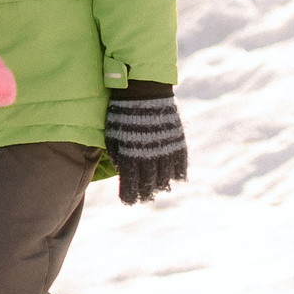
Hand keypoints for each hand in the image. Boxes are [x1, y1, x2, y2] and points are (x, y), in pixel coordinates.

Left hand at [105, 83, 187, 202]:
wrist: (143, 92)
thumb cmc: (121, 113)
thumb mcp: (113, 136)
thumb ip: (118, 155)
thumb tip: (123, 171)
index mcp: (130, 157)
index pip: (131, 184)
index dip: (130, 195)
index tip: (128, 201)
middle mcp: (150, 158)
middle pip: (149, 183)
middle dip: (145, 193)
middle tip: (143, 198)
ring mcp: (165, 151)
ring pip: (166, 176)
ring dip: (161, 185)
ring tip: (158, 189)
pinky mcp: (177, 142)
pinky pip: (180, 163)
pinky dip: (178, 173)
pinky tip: (176, 178)